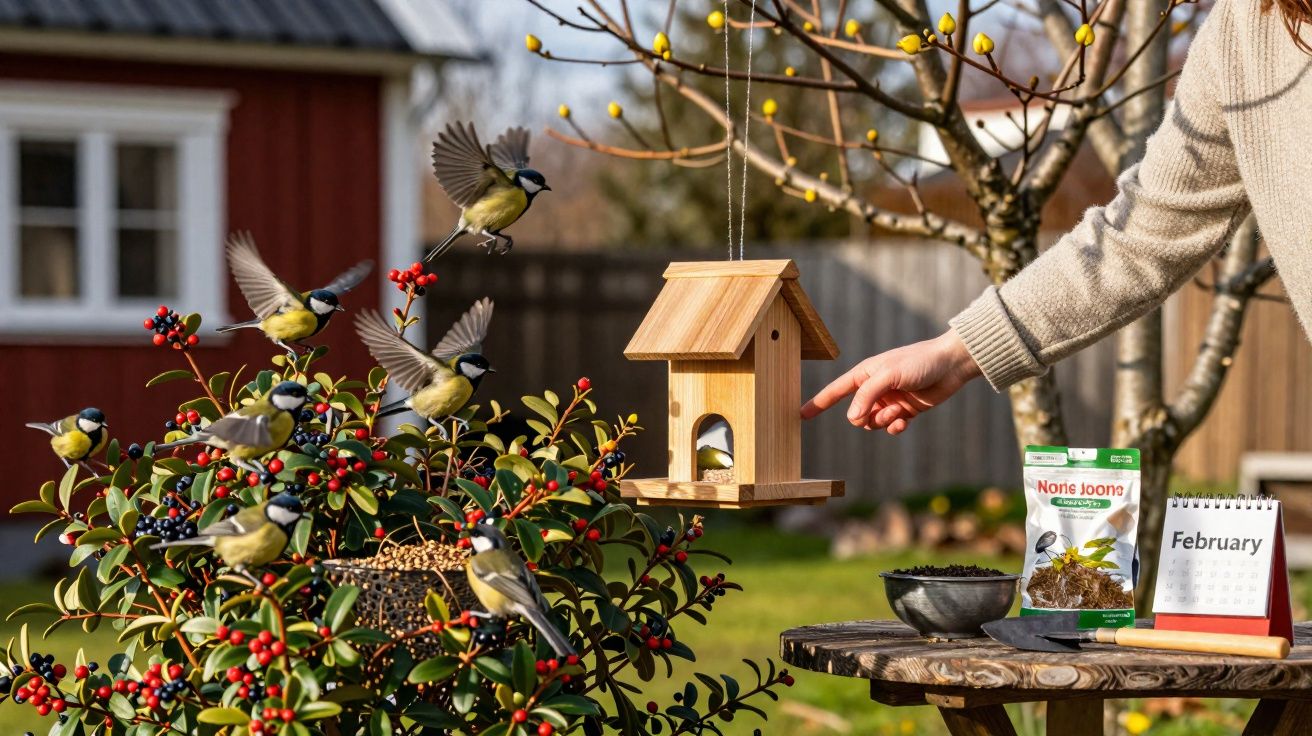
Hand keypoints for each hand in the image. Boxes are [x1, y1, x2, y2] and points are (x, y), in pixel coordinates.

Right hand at [801, 331, 981, 434]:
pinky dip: (896, 427)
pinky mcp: (905, 411)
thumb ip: (867, 396)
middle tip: (886, 409)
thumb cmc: (919, 362)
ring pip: (873, 423)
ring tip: (899, 412)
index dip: (819, 403)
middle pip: (856, 414)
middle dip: (866, 417)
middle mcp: (874, 388)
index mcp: (865, 374)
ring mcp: (889, 400)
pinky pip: (891, 427)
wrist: (951, 364)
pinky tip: (904, 422)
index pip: (835, 391)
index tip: (801, 414)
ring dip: (883, 421)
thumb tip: (852, 419)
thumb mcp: (889, 375)